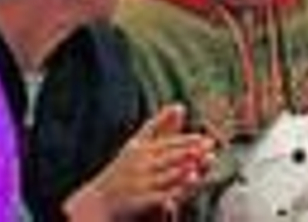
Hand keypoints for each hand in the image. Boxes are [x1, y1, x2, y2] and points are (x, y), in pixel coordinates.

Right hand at [62, 105, 215, 220]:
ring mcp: (140, 182)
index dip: (187, 141)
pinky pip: (160, 195)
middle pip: (168, 156)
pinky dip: (174, 191)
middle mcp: (140, 163)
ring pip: (165, 174)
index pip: (167, 143)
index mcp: (140, 148)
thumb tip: (180, 106)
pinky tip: (186, 186)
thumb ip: (159, 126)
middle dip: (188, 151)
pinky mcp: (140, 200)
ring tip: (199, 163)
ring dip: (183, 168)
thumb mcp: (138, 144)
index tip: (205, 139)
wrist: (100, 199)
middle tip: (208, 146)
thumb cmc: (124, 168)